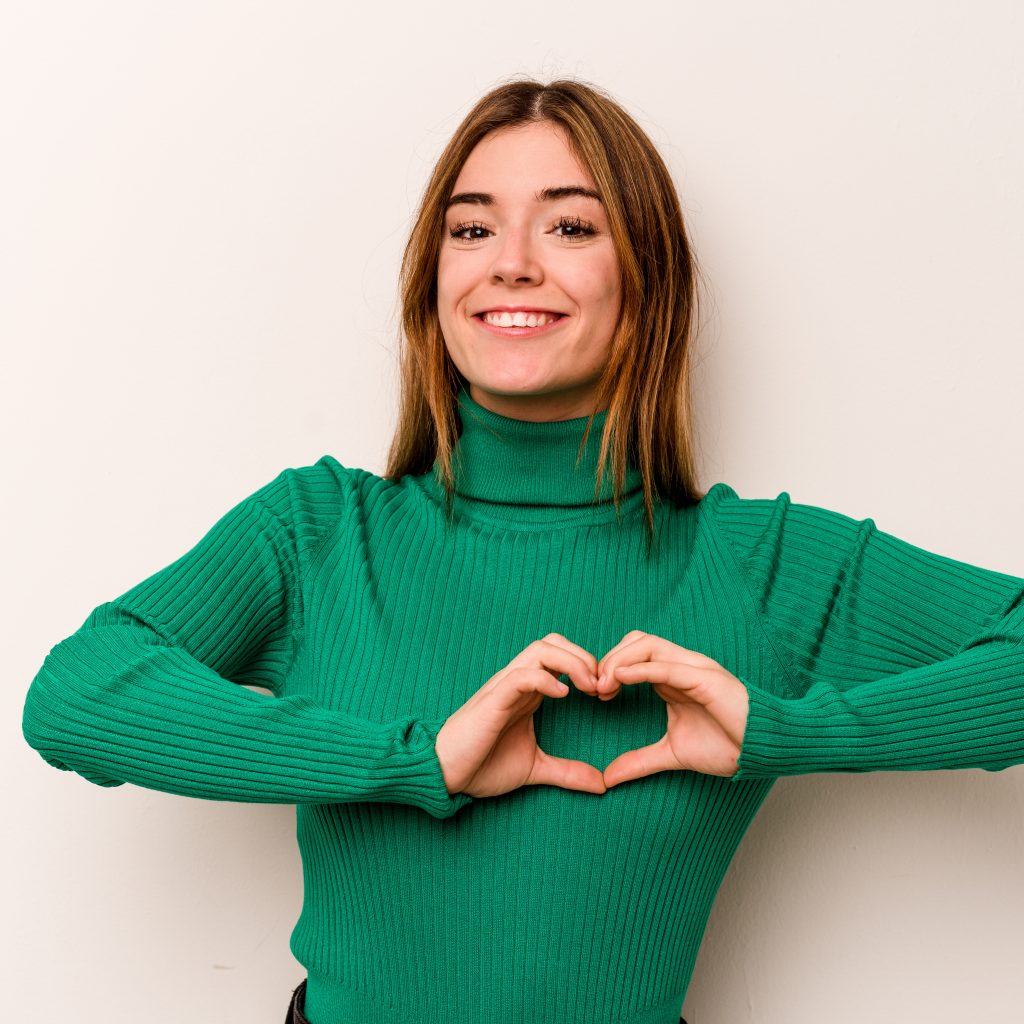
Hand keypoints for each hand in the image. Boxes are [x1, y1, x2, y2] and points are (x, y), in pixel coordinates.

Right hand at [435, 633, 607, 798]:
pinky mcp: (493, 700)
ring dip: (571, 662)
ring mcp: (505, 687)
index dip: (589, 666)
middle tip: (602, 687)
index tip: (608, 694)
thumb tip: (602, 784)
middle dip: (584, 656)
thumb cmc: (482, 765)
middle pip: (554, 642)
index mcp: (528, 691)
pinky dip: (545, 678)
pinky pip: (520, 675)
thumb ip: (567, 772)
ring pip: (540, 649)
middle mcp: (518, 681)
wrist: (444, 774)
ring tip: (589, 688)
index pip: (561, 655)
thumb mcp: (535, 769)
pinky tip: (563, 695)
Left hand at [595, 631, 749, 783]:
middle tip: (595, 688)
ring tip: (604, 685)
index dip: (609, 667)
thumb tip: (608, 777)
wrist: (763, 751)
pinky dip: (641, 668)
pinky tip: (621, 678)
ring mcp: (694, 669)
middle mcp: (682, 666)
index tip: (596, 694)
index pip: (633, 653)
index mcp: (673, 677)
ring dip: (619, 661)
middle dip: (609, 659)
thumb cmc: (727, 746)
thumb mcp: (672, 754)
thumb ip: (640, 760)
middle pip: (636, 641)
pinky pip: (668, 665)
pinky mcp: (705, 679)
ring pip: (648, 645)